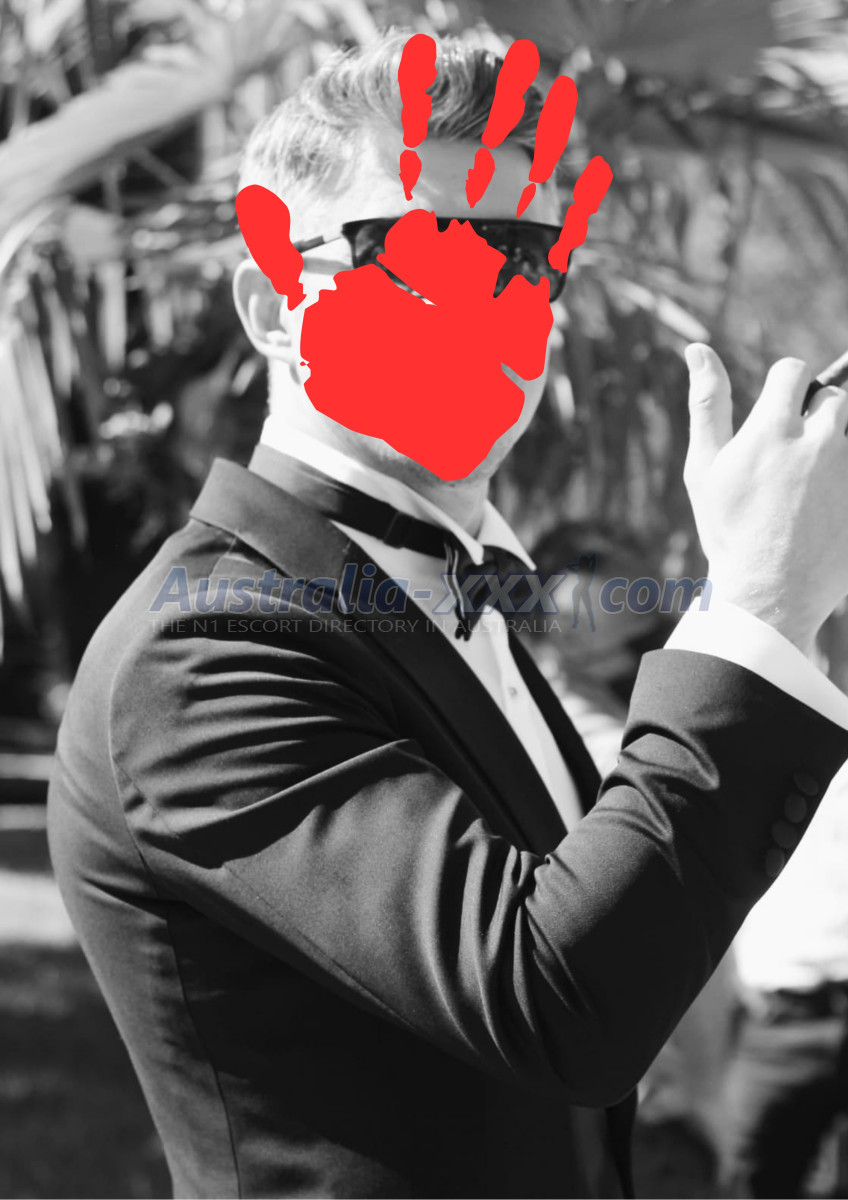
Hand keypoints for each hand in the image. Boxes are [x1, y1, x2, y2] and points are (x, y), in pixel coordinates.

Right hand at [683, 343, 847, 654]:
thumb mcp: (704, 468)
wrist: (767, 595)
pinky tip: (821, 509)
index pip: (793, 372)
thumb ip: (706, 404)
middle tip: (791, 458)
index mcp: (773, 430)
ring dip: (832, 448)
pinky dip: (840, 483)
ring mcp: (846, 471)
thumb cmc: (727, 531)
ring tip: (808, 487)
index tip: (777, 411)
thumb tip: (697, 348)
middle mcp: (817, 443)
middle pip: (833, 399)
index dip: (784, 387)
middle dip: (815, 417)